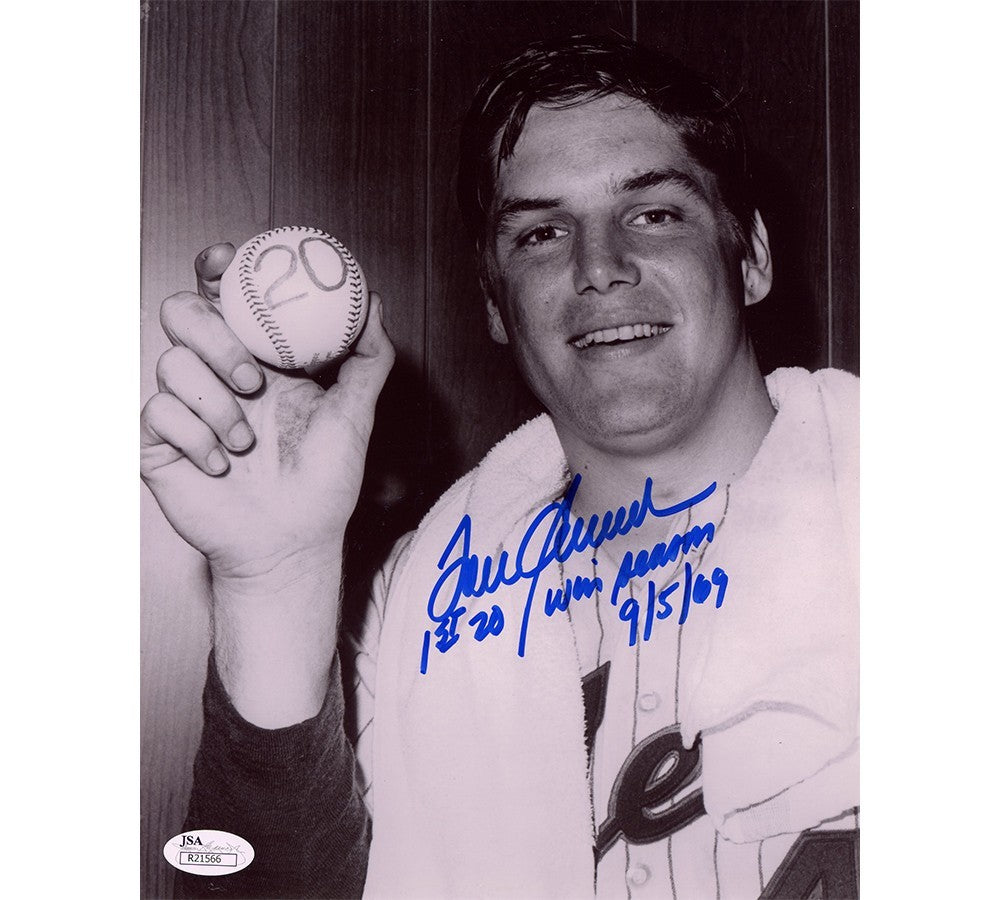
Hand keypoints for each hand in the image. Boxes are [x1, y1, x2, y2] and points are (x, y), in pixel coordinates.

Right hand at [140, 242, 394, 581]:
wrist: (290, 544)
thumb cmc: (324, 484)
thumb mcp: (355, 416)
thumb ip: (368, 358)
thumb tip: (374, 301)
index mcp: (259, 359)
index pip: (225, 296)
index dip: (215, 268)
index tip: (225, 259)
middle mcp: (217, 375)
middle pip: (183, 314)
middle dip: (216, 338)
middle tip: (252, 380)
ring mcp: (186, 407)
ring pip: (170, 363)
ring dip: (215, 404)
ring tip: (247, 442)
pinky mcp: (160, 442)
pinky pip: (157, 413)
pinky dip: (196, 438)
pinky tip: (222, 466)